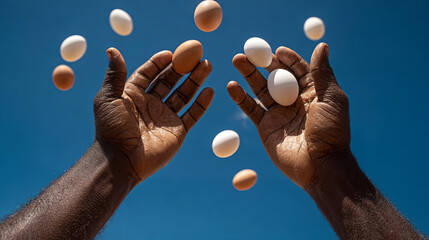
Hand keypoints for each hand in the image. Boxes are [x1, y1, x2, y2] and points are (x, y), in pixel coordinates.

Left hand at [94, 48, 213, 182]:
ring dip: (195, 80)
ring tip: (207, 66)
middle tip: (196, 55)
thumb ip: (114, 75)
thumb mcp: (108, 98)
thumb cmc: (111, 129)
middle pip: (170, 81)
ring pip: (184, 95)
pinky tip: (209, 91)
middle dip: (183, 68)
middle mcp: (151, 104)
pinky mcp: (177, 131)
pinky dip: (202, 104)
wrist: (121, 160)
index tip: (172, 53)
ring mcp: (165, 117)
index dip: (160, 62)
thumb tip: (112, 49)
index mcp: (133, 94)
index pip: (149, 73)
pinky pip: (192, 114)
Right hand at [228, 43, 351, 189]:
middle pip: (275, 76)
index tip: (276, 51)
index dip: (286, 58)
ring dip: (248, 74)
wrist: (320, 166)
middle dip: (262, 62)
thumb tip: (321, 45)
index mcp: (312, 92)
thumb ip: (322, 73)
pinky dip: (240, 98)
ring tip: (236, 60)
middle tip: (249, 51)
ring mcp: (278, 113)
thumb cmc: (330, 131)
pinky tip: (231, 86)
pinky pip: (251, 109)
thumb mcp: (331, 99)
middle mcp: (293, 100)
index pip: (297, 69)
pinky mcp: (265, 126)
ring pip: (260, 89)